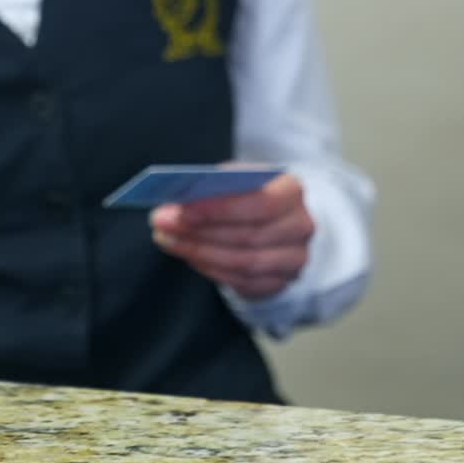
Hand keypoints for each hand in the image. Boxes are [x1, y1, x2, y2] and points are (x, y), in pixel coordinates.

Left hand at [151, 173, 313, 300]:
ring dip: (200, 252)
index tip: (182, 210)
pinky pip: (242, 282)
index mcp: (292, 190)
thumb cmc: (246, 195)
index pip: (261, 202)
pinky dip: (211, 270)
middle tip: (162, 224)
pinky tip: (190, 257)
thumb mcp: (233, 180)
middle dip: (201, 232)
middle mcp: (301, 226)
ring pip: (244, 263)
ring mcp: (294, 259)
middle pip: (250, 235)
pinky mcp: (279, 283)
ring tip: (168, 240)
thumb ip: (212, 185)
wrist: (271, 220)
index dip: (220, 209)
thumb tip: (177, 199)